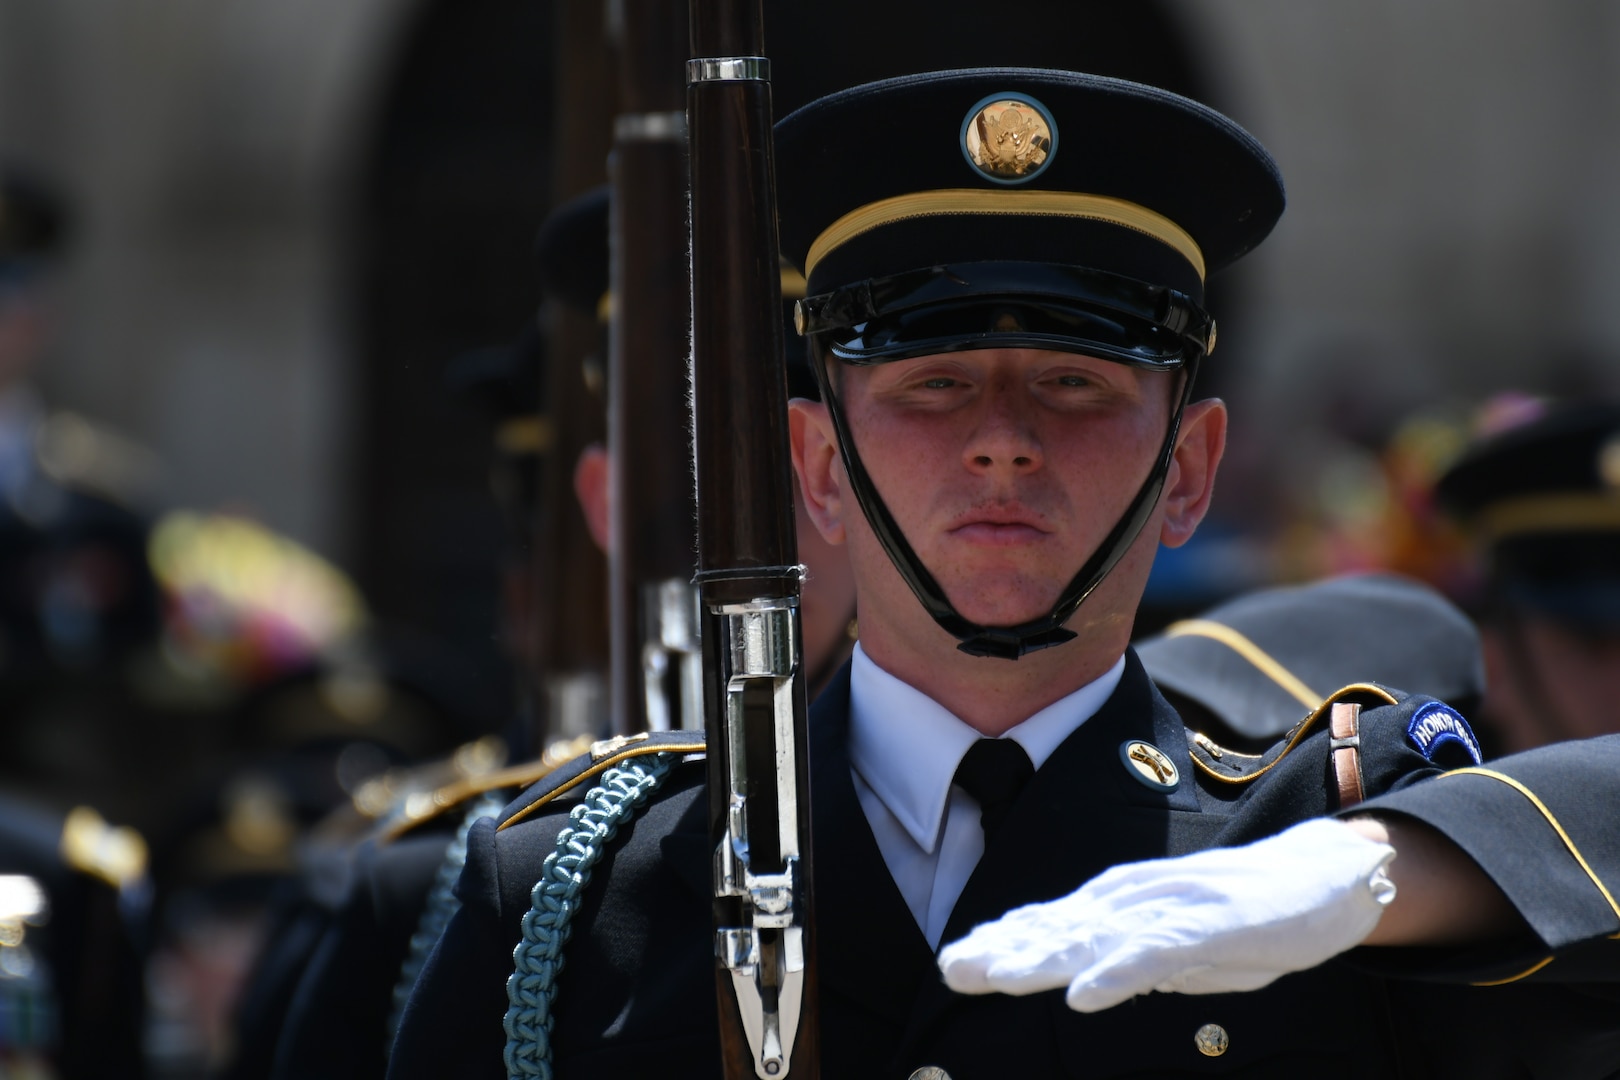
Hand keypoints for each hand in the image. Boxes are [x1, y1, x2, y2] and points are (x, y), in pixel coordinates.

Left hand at [937, 818, 1395, 1011]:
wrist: (1326, 873)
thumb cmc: (1251, 915)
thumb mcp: (1181, 946)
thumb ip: (1132, 958)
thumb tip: (1087, 979)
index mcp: (1128, 908)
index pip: (1053, 924)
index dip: (1003, 942)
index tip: (955, 962)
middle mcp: (1138, 902)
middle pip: (1059, 928)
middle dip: (1003, 949)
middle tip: (952, 968)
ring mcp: (1171, 910)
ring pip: (1095, 937)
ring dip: (1043, 957)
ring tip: (997, 975)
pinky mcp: (1209, 925)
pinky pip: (1155, 953)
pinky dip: (1117, 973)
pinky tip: (1084, 994)